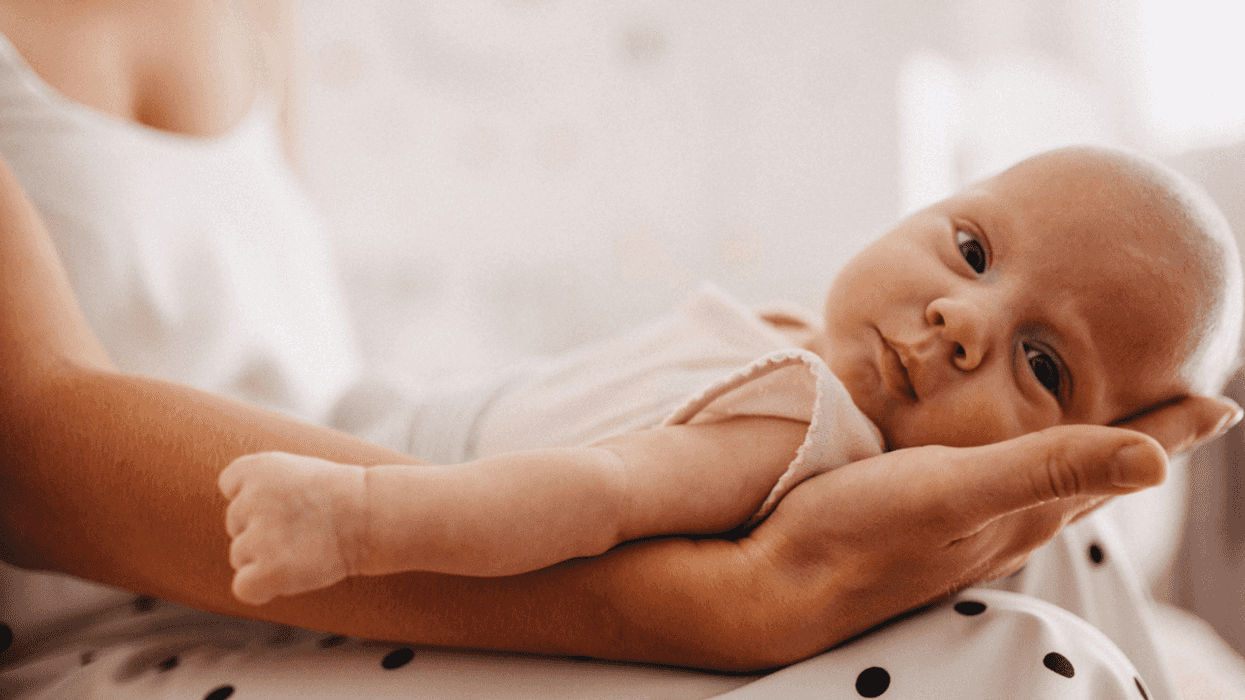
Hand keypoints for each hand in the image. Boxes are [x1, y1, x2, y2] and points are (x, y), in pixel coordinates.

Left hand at [218, 452, 367, 605]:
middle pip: (236, 524)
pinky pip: (244, 587)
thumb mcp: (294, 470)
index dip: (257, 497)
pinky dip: (262, 588)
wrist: (372, 515)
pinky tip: (290, 575)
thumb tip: (235, 511)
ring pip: (240, 556)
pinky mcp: (268, 570)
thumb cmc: (341, 495)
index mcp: (254, 468)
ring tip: (304, 548)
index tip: (287, 500)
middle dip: (262, 529)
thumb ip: (259, 484)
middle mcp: (249, 500)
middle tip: (303, 527)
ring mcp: (257, 537)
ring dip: (265, 558)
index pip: (230, 486)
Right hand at [739, 394, 1240, 660]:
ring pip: (1044, 478)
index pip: (1119, 461)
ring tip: (1102, 413)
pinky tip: (996, 443)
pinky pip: (994, 479)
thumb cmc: (858, 532)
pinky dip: (1019, 451)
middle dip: (1138, 435)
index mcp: (1024, 509)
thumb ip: (1044, 469)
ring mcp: (964, 525)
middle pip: (1092, 471)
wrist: (777, 583)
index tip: (1224, 401)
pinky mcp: (923, 519)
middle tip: (1178, 399)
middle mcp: (1004, 520)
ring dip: (1081, 443)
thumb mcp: (953, 492)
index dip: (1171, 429)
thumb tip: (1157, 461)